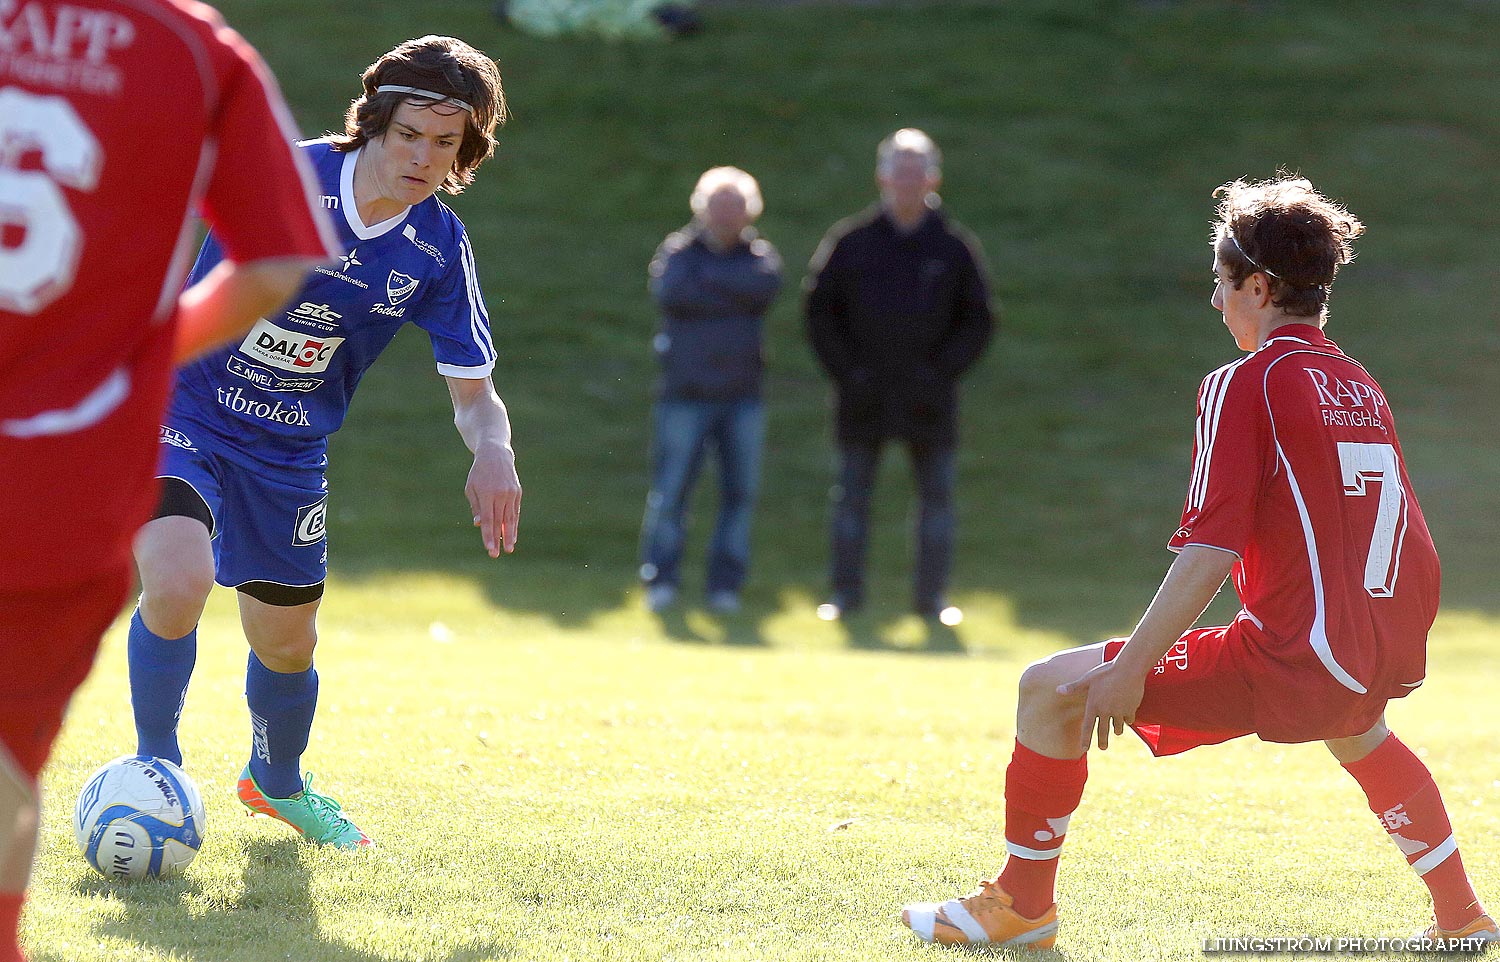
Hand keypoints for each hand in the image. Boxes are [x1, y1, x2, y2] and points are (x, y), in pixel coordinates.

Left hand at [465, 443, 520, 557]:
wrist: (495, 455)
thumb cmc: (478, 473)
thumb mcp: (471, 488)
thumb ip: (476, 507)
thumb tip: (479, 525)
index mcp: (486, 493)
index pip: (488, 519)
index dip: (488, 535)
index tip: (489, 548)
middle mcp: (500, 494)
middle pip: (499, 521)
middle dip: (498, 540)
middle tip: (496, 554)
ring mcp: (510, 493)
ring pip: (510, 518)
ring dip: (509, 535)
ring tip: (509, 548)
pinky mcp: (517, 492)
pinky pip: (515, 512)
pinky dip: (514, 524)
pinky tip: (513, 535)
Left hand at [1056, 658, 1144, 752]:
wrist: (1128, 669)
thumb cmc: (1105, 672)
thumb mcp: (1088, 679)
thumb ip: (1074, 687)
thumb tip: (1057, 690)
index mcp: (1093, 705)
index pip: (1087, 727)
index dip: (1085, 739)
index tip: (1084, 749)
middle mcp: (1105, 711)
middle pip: (1103, 731)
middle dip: (1103, 741)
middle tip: (1103, 748)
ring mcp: (1119, 712)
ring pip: (1118, 727)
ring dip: (1117, 730)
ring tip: (1117, 731)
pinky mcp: (1131, 709)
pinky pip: (1129, 719)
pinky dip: (1128, 719)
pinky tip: (1127, 717)